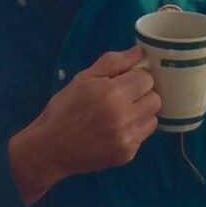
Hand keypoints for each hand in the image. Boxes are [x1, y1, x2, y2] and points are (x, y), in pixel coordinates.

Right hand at [9, 46, 160, 204]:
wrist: (49, 148)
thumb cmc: (64, 109)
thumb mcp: (83, 78)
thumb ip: (114, 62)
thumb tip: (140, 52)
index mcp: (112, 93)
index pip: (146, 78)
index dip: (135, 77)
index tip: (123, 81)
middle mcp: (124, 117)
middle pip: (155, 98)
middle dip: (142, 94)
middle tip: (124, 96)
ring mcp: (127, 138)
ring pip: (153, 117)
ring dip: (142, 112)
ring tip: (121, 113)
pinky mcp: (127, 154)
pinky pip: (143, 135)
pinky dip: (134, 129)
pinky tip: (116, 129)